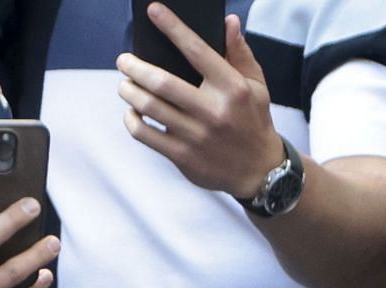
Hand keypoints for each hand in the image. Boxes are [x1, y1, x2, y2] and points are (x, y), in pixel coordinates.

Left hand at [116, 8, 284, 199]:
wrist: (261, 173)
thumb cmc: (254, 122)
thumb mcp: (257, 87)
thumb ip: (240, 53)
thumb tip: (228, 22)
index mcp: (233, 89)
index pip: (197, 51)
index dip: (172, 28)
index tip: (154, 11)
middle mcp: (214, 112)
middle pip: (161, 82)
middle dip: (134, 66)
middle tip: (124, 60)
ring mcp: (197, 136)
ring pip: (148, 106)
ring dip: (128, 90)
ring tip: (126, 84)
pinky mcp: (183, 157)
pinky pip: (144, 134)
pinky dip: (132, 119)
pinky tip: (134, 112)